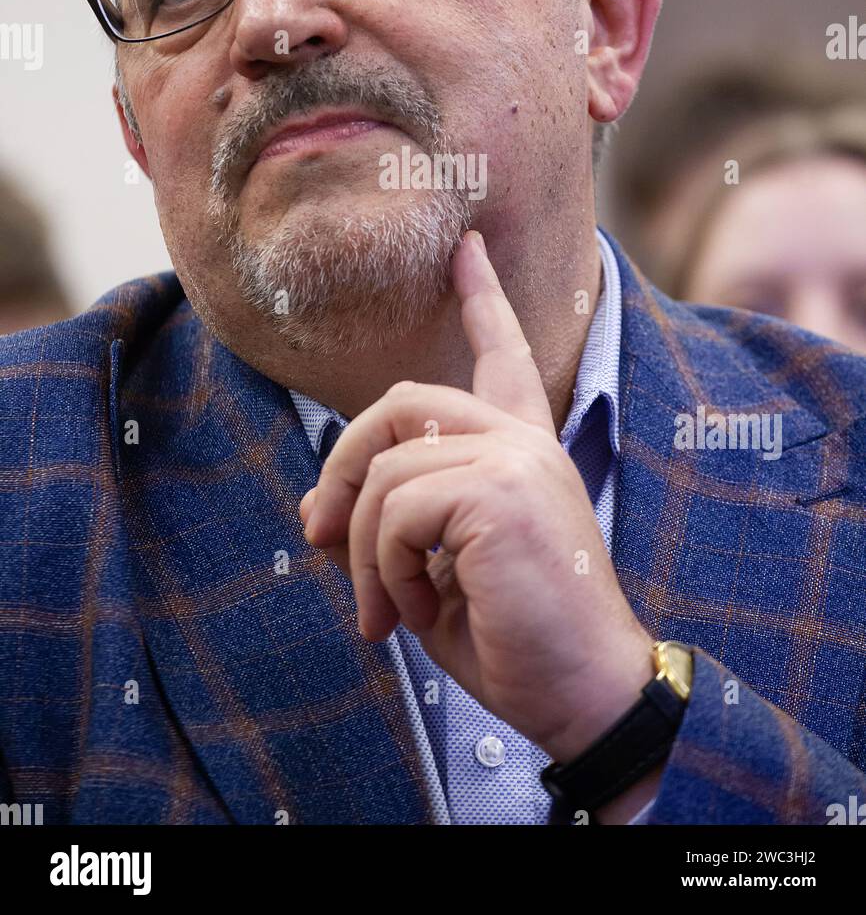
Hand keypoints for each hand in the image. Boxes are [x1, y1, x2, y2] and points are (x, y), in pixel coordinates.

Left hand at [299, 230, 654, 764]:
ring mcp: (517, 459)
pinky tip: (412, 610)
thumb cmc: (518, 645)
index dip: (483, 299)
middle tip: (318, 533)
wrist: (588, 698)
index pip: (503, 357)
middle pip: (401, 402)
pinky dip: (384, 570)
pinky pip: (397, 510)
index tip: (468, 249)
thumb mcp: (434, 579)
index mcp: (524, 453)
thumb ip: (388, 529)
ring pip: (386, 469)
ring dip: (363, 550)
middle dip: (342, 467)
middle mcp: (525, 441)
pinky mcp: (502, 492)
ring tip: (383, 610)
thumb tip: (314, 508)